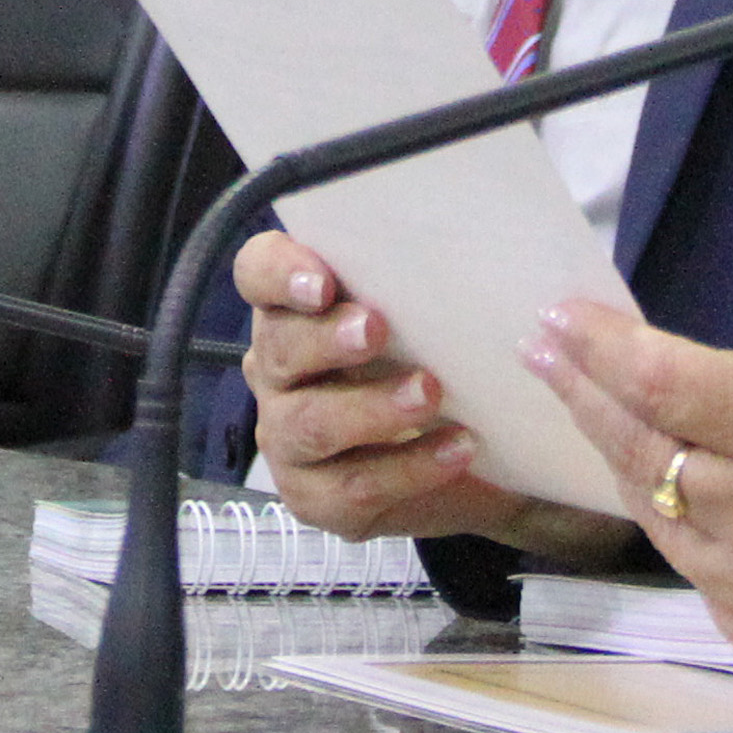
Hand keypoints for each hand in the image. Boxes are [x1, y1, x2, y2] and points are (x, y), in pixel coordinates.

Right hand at [237, 234, 612, 553]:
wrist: (469, 463)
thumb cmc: (437, 369)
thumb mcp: (434, 320)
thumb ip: (427, 283)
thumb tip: (474, 235)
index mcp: (292, 311)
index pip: (258, 274)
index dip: (280, 273)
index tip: (324, 282)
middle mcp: (277, 371)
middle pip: (279, 348)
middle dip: (327, 339)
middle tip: (378, 328)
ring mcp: (288, 438)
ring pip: (310, 422)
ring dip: (370, 407)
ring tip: (430, 393)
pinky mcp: (315, 497)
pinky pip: (352, 484)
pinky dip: (408, 467)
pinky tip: (456, 448)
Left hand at [524, 304, 732, 697]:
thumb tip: (672, 380)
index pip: (664, 383)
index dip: (601, 350)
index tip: (558, 322)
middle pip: (642, 451)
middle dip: (584, 396)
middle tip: (543, 357)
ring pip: (660, 520)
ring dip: (628, 467)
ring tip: (601, 421)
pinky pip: (705, 580)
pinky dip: (693, 537)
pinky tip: (684, 506)